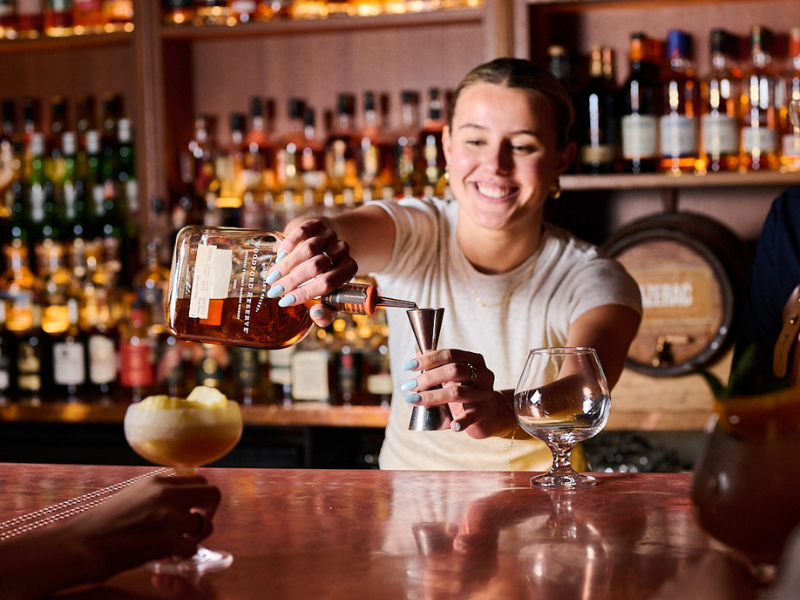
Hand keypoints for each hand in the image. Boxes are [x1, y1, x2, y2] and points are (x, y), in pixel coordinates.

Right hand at [64, 475, 221, 583]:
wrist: (78, 545)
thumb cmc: (101, 526)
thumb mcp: (133, 496)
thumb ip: (160, 496)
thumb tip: (184, 503)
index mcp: (158, 481)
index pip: (199, 480)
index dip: (202, 498)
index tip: (195, 512)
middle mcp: (167, 493)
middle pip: (213, 494)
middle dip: (210, 513)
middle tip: (197, 529)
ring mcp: (168, 515)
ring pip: (204, 525)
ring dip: (193, 538)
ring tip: (174, 546)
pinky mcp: (166, 539)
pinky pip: (192, 548)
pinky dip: (183, 556)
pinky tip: (167, 557)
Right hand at [266, 218, 357, 326]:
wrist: (325, 247)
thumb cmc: (324, 278)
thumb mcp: (327, 298)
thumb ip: (325, 313)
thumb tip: (316, 313)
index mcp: (348, 270)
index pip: (327, 283)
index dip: (305, 293)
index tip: (284, 301)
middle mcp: (342, 250)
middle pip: (317, 265)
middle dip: (292, 280)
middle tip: (274, 290)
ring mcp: (330, 235)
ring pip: (308, 248)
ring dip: (287, 264)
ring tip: (272, 275)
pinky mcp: (317, 223)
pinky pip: (303, 231)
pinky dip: (290, 243)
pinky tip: (280, 255)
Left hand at [401, 349, 513, 438]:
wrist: (490, 414)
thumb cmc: (467, 391)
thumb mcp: (455, 377)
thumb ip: (438, 366)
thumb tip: (416, 356)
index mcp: (474, 361)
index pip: (449, 354)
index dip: (427, 359)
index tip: (408, 366)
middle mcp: (482, 375)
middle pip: (453, 370)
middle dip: (428, 377)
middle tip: (409, 386)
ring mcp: (484, 394)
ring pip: (457, 393)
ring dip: (432, 396)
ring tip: (413, 400)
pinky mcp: (483, 413)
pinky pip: (471, 417)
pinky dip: (461, 422)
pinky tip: (452, 425)